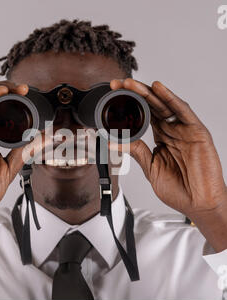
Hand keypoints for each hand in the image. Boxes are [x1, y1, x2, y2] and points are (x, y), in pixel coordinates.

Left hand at [110, 79, 226, 219]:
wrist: (197, 204)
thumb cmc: (178, 188)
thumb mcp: (150, 167)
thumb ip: (136, 150)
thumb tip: (113, 141)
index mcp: (162, 137)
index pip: (144, 115)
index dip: (129, 105)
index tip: (113, 96)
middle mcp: (172, 130)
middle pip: (152, 106)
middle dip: (135, 93)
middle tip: (118, 84)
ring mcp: (185, 130)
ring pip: (165, 105)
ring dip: (148, 92)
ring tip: (131, 84)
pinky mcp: (197, 132)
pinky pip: (183, 112)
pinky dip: (171, 99)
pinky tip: (158, 89)